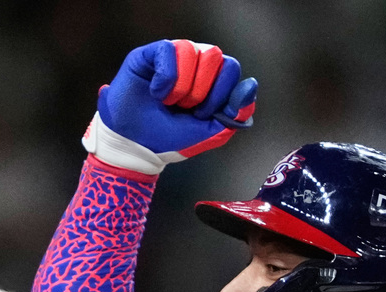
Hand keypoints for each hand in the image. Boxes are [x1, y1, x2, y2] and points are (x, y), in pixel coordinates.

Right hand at [85, 40, 257, 174]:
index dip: (222, 92)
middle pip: (215, 55)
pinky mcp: (150, 54)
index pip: (231, 68)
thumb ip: (235, 114)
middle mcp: (194, 63)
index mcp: (211, 79)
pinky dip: (166, 79)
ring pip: (192, 51)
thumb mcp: (209, 132)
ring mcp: (172, 56)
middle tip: (186, 110)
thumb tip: (250, 85)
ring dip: (183, 87)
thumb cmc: (169, 137)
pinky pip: (169, 51)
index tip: (204, 115)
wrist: (134, 146)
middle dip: (202, 91)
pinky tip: (156, 93)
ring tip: (170, 103)